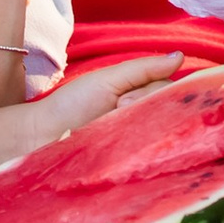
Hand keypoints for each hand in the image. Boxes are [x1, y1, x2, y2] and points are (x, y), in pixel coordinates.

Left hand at [19, 52, 183, 143]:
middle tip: (117, 110)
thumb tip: (180, 56)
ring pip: (162, 135)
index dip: (155, 92)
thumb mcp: (108, 79)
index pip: (169, 91)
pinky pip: (151, 159)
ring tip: (111, 129)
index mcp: (141, 97)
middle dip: (144, 107)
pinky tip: (124, 150)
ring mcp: (139, 144)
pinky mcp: (132, 166)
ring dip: (139, 129)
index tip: (125, 98)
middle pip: (168, 112)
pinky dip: (141, 153)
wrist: (43, 137)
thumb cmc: (72, 104)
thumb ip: (144, 69)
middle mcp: (145, 120)